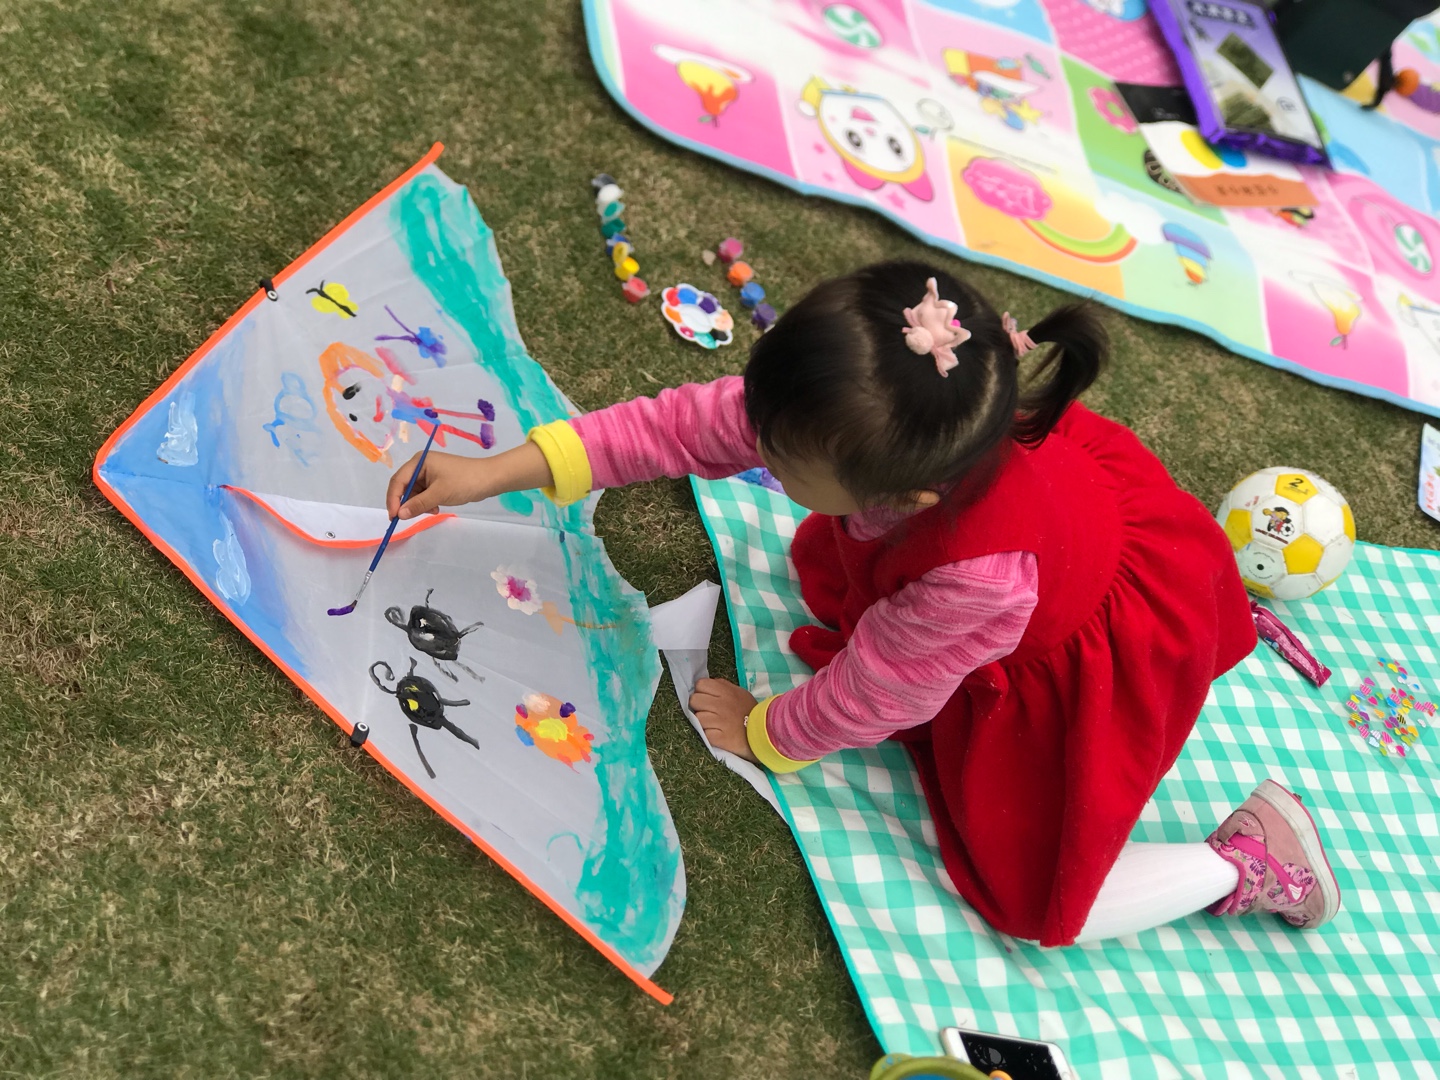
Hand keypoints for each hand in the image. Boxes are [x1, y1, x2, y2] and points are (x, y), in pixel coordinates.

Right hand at [386, 442, 553, 518]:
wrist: (490, 479)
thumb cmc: (464, 482)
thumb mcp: (439, 494)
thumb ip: (418, 504)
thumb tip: (399, 514)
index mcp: (419, 462)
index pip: (398, 481)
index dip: (393, 499)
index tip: (394, 517)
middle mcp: (421, 465)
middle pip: (404, 487)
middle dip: (407, 503)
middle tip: (410, 518)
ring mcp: (430, 473)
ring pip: (414, 493)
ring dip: (419, 505)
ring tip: (433, 510)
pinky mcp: (437, 480)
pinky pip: (425, 494)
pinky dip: (427, 503)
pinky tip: (437, 508)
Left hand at [689, 678, 759, 764]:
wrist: (764, 734)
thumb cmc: (750, 712)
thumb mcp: (740, 693)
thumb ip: (723, 686)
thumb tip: (706, 685)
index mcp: (725, 691)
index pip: (700, 684)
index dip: (701, 691)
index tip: (708, 698)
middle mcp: (721, 704)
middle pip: (694, 700)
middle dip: (699, 706)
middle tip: (709, 712)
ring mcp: (719, 722)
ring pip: (697, 718)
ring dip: (704, 722)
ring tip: (714, 725)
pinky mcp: (719, 738)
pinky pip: (704, 733)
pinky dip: (709, 735)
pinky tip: (718, 734)